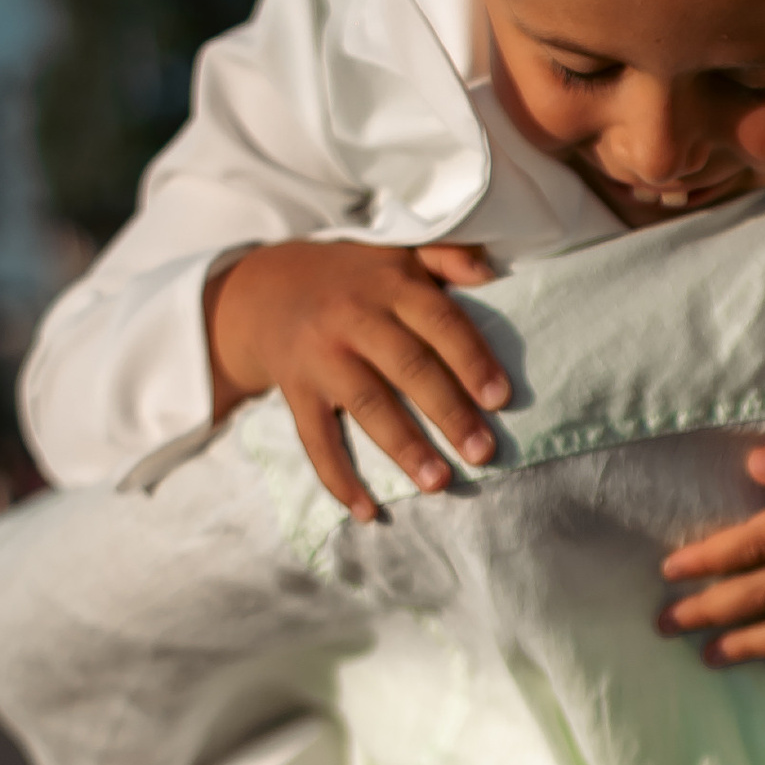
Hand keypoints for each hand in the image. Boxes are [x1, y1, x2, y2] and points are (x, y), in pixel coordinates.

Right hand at [205, 240, 505, 518]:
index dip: (471, 360)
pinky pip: (316, 440)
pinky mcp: (296, 391)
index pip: (439, 322)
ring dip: (404, 448)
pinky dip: (338, 478)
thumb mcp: (397, 253)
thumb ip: (447, 257)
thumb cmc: (352, 278)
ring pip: (367, 406)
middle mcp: (354, 319)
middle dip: (448, 412)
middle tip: (484, 452)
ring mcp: (321, 357)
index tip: (501, 399)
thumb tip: (492, 271)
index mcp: (389, 285)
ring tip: (439, 483)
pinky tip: (367, 511)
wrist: (263, 289)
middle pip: (408, 367)